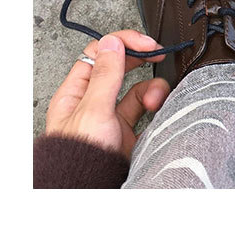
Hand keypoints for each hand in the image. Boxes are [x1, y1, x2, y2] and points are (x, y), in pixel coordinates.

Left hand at [45, 30, 169, 158]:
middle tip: (158, 54)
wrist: (87, 191)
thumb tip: (112, 42)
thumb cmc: (80, 157)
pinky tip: (159, 109)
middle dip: (140, 60)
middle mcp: (93, 102)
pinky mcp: (126, 134)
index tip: (145, 44)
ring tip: (157, 99)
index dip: (122, 43)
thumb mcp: (93, 110)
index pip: (99, 53)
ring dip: (152, 89)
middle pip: (120, 67)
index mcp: (76, 92)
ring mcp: (110, 118)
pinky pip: (144, 111)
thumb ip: (106, 75)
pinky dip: (155, 106)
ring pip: (137, 89)